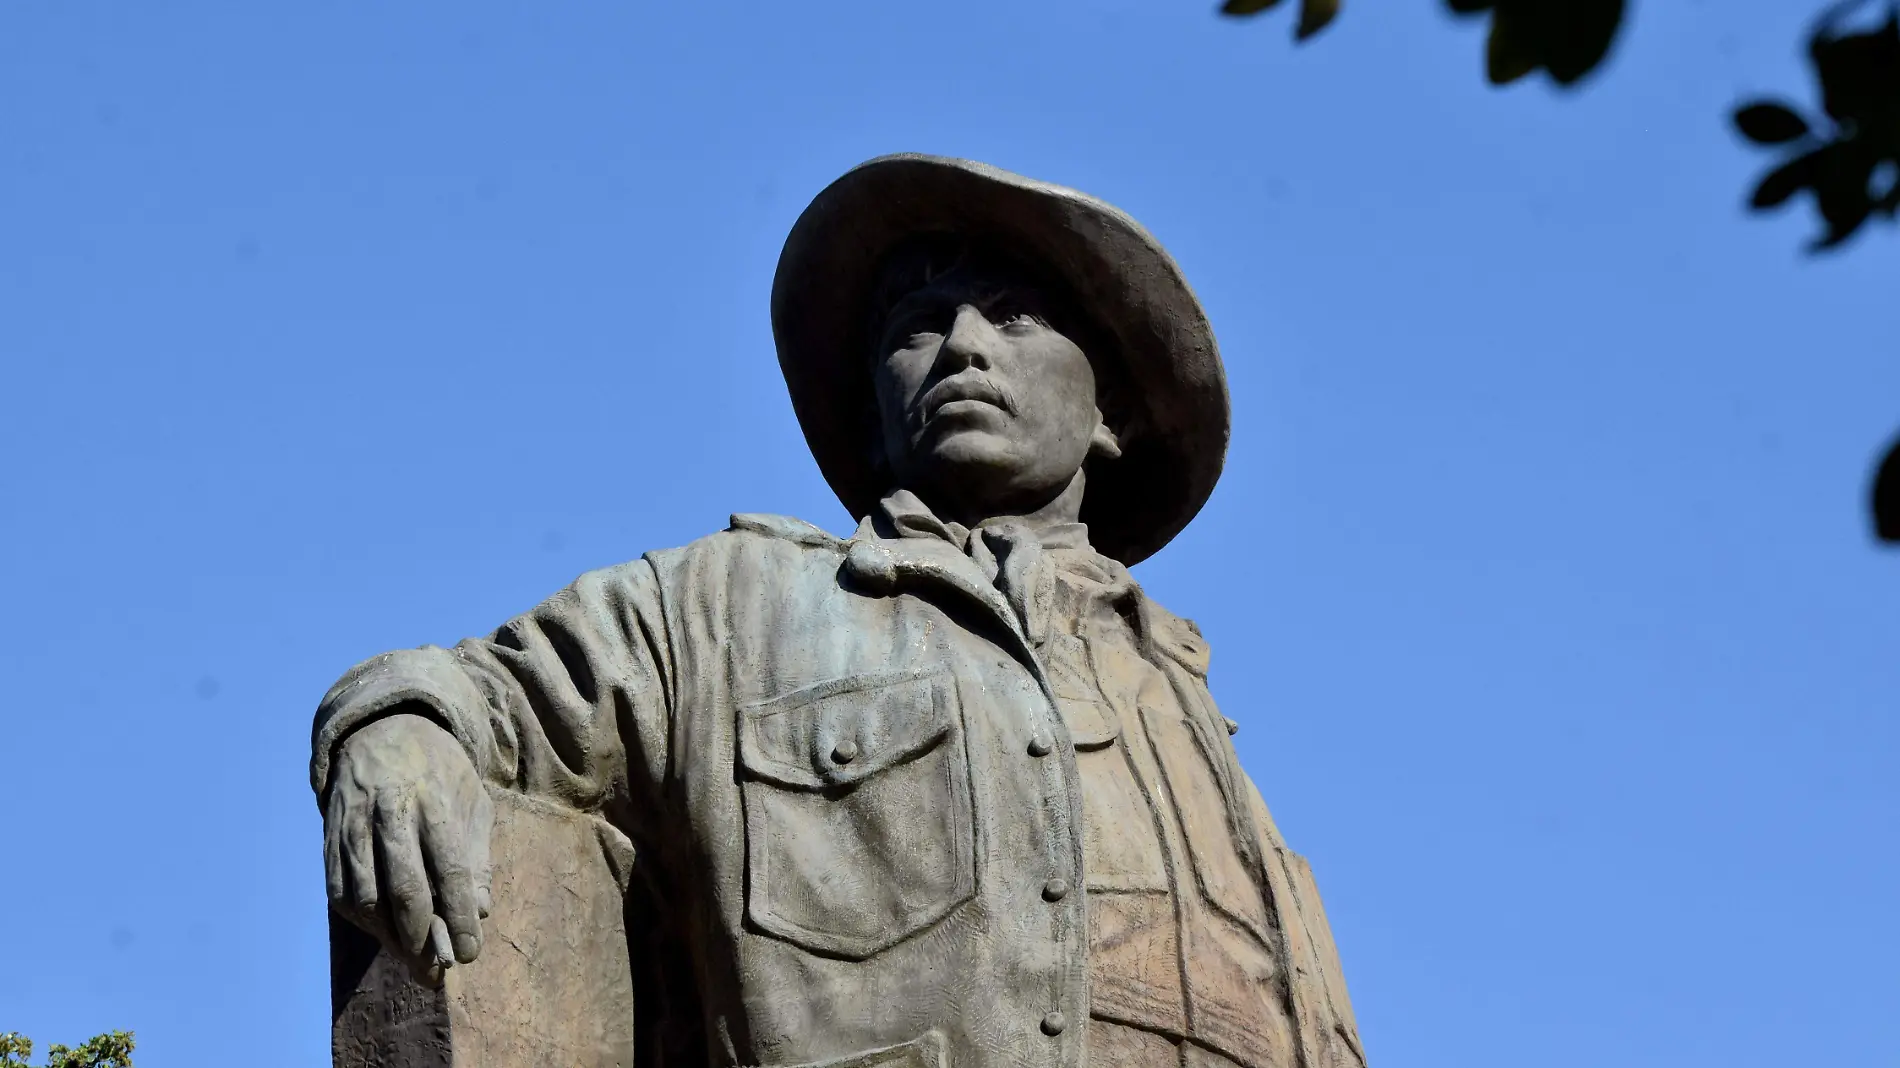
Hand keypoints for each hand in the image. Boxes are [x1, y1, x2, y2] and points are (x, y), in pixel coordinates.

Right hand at [324, 713, 493, 980]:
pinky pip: (340, 892)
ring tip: (413, 958)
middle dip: (423, 938)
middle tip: (437, 970)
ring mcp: (354, 825)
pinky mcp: (330, 838)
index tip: (470, 952)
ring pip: (366, 897)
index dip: (460, 916)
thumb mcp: (472, 800)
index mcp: (434, 800)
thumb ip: (477, 855)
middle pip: (404, 888)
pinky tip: (383, 933)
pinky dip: (362, 921)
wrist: (382, 729)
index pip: (450, 869)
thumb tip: (480, 911)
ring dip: (389, 937)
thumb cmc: (440, 771)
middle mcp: (390, 812)